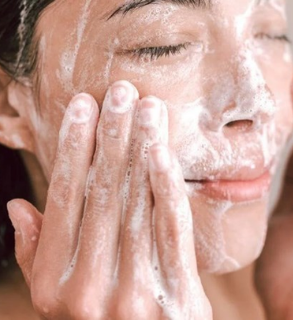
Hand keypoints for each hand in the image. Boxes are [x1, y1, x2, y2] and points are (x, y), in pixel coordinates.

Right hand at [6, 82, 211, 318]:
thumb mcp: (58, 300)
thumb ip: (38, 256)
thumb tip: (18, 208)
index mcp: (54, 283)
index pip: (63, 201)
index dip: (73, 149)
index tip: (82, 106)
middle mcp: (87, 288)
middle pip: (101, 195)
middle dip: (111, 137)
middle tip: (120, 92)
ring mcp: (132, 294)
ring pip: (136, 206)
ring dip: (142, 150)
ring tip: (148, 109)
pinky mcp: (176, 297)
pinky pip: (171, 232)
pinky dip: (168, 189)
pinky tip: (165, 153)